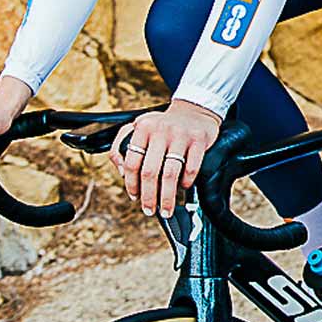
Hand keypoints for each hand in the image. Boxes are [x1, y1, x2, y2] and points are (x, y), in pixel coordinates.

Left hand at [110, 100, 222, 217]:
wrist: (194, 110)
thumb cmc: (163, 125)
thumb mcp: (139, 129)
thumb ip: (122, 147)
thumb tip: (122, 174)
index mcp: (142, 128)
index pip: (131, 162)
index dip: (131, 184)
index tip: (134, 198)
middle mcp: (160, 130)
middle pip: (149, 171)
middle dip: (148, 196)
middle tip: (149, 210)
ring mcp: (181, 135)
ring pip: (170, 173)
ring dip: (167, 196)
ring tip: (166, 209)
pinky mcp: (199, 139)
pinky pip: (191, 167)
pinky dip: (186, 182)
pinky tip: (183, 187)